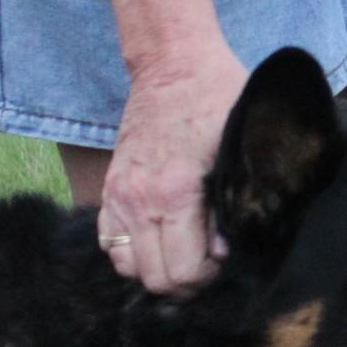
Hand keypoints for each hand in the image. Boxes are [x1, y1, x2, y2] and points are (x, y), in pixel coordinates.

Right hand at [98, 43, 246, 293]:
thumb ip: (234, 206)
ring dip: (156, 268)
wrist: (172, 65)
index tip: (221, 260)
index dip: (207, 277)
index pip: (183, 272)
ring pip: (129, 268)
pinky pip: (110, 245)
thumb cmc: (216, 102)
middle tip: (205, 263)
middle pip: (155, 279)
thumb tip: (225, 251)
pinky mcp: (108, 191)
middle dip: (185, 281)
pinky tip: (156, 238)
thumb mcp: (238, 151)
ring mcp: (118, 197)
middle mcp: (140, 201)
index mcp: (175, 194)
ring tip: (180, 252)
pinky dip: (132, 252)